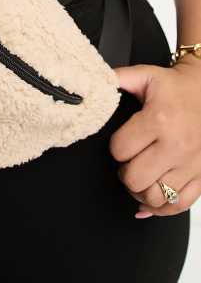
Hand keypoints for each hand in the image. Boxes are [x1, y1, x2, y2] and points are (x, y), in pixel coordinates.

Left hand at [111, 59, 200, 217]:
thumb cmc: (176, 86)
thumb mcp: (146, 75)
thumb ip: (118, 78)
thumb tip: (94, 83)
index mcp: (158, 120)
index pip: (121, 149)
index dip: (115, 147)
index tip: (121, 141)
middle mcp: (176, 145)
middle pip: (135, 179)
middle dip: (124, 172)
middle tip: (127, 161)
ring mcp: (190, 164)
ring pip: (155, 197)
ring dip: (140, 191)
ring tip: (138, 176)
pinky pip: (180, 205)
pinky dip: (162, 209)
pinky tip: (151, 201)